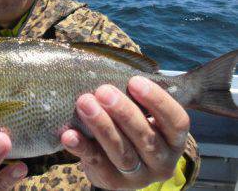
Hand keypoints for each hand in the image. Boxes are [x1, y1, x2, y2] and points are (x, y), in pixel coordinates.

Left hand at [61, 76, 189, 189]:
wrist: (118, 163)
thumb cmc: (131, 124)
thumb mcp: (143, 112)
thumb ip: (138, 96)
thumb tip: (120, 66)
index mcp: (174, 139)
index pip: (177, 121)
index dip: (157, 101)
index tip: (134, 81)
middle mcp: (162, 161)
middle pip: (146, 137)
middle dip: (124, 112)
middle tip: (103, 90)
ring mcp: (138, 176)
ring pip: (122, 152)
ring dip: (102, 126)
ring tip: (84, 103)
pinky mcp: (113, 183)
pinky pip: (96, 164)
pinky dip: (82, 147)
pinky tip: (69, 134)